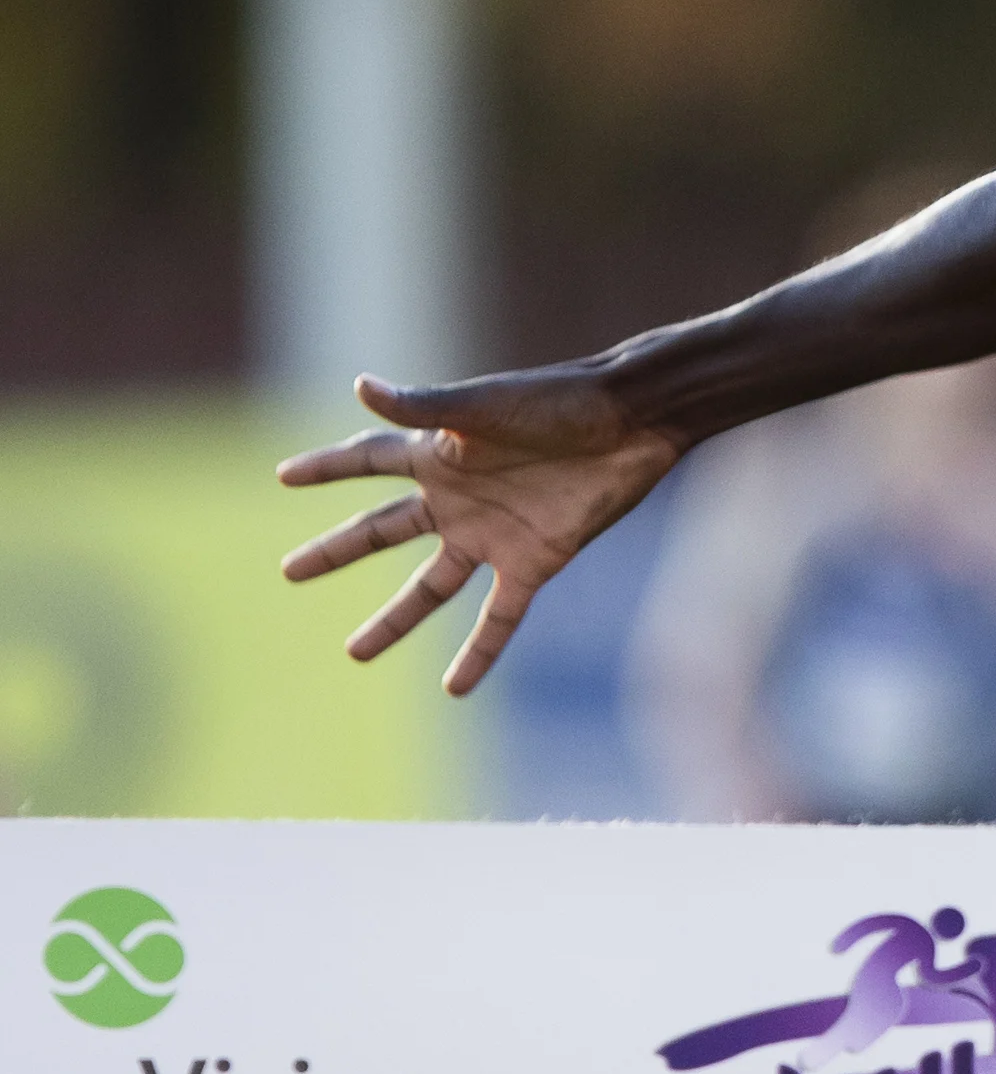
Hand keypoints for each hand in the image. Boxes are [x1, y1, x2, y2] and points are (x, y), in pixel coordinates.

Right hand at [277, 370, 687, 693]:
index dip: (327, 468)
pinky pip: (499, 618)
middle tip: (289, 571)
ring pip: (431, 588)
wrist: (633, 423)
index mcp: (439, 452)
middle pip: (383, 531)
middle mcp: (459, 498)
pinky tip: (454, 688)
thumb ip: (422, 405)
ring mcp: (493, 534)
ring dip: (394, 620)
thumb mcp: (484, 405)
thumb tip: (358, 386)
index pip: (367, 461)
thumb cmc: (559, 400)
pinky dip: (478, 653)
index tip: (283, 477)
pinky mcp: (536, 561)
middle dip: (337, 551)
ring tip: (354, 652)